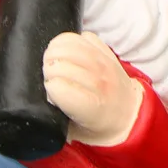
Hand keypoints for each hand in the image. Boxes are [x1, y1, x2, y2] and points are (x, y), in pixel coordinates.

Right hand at [43, 32, 143, 146]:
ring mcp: (105, 63)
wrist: (127, 115)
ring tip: (55, 63)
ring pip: (68, 45)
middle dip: (48, 70)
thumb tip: (40, 97)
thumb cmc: (96, 125)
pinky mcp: (106, 51)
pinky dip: (70, 42)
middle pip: (59, 63)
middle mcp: (100, 82)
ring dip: (54, 52)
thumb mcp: (73, 132)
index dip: (48, 87)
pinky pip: (81, 36)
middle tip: (51, 78)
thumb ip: (55, 116)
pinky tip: (68, 54)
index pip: (57, 85)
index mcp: (92, 108)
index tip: (51, 94)